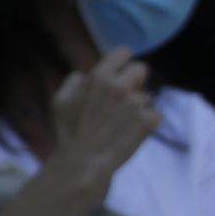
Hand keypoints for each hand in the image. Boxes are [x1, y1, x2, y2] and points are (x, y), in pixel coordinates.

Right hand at [46, 53, 160, 180]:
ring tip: (121, 123)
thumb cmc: (70, 131)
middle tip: (123, 99)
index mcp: (99, 76)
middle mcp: (121, 86)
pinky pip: (154, 114)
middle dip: (134, 82)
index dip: (122, 64)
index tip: (120, 73)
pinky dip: (146, 123)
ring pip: (146, 96)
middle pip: (141, 69)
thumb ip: (76, 81)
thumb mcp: (60, 99)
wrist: (82, 163)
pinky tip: (131, 132)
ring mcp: (137, 104)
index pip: (124, 52)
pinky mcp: (149, 121)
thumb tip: (87, 75)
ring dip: (138, 106)